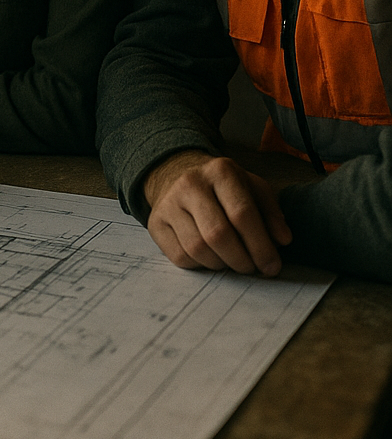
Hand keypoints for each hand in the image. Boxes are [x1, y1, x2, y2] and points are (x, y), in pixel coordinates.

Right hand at [143, 150, 292, 276]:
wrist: (176, 173)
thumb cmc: (222, 188)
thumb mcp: (251, 188)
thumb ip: (271, 212)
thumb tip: (282, 240)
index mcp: (220, 171)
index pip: (242, 214)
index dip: (261, 246)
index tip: (272, 266)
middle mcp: (190, 183)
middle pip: (218, 234)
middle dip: (241, 260)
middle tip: (252, 268)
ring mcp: (168, 203)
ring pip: (198, 249)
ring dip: (221, 265)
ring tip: (231, 261)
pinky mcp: (155, 222)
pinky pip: (180, 257)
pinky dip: (200, 265)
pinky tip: (210, 256)